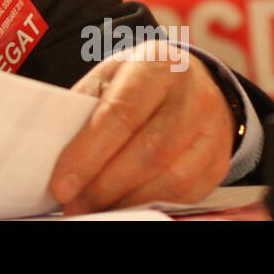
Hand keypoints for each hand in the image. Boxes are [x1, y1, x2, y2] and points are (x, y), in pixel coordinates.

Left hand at [48, 39, 233, 214]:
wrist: (195, 81)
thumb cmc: (141, 81)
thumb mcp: (111, 75)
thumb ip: (86, 105)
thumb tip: (54, 148)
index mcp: (158, 65)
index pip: (121, 114)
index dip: (88, 154)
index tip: (61, 185)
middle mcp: (192, 97)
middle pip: (149, 152)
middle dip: (104, 186)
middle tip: (73, 204)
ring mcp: (212, 131)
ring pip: (170, 179)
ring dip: (126, 200)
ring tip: (94, 207)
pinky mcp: (218, 161)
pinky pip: (185, 194)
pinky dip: (149, 204)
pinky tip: (124, 204)